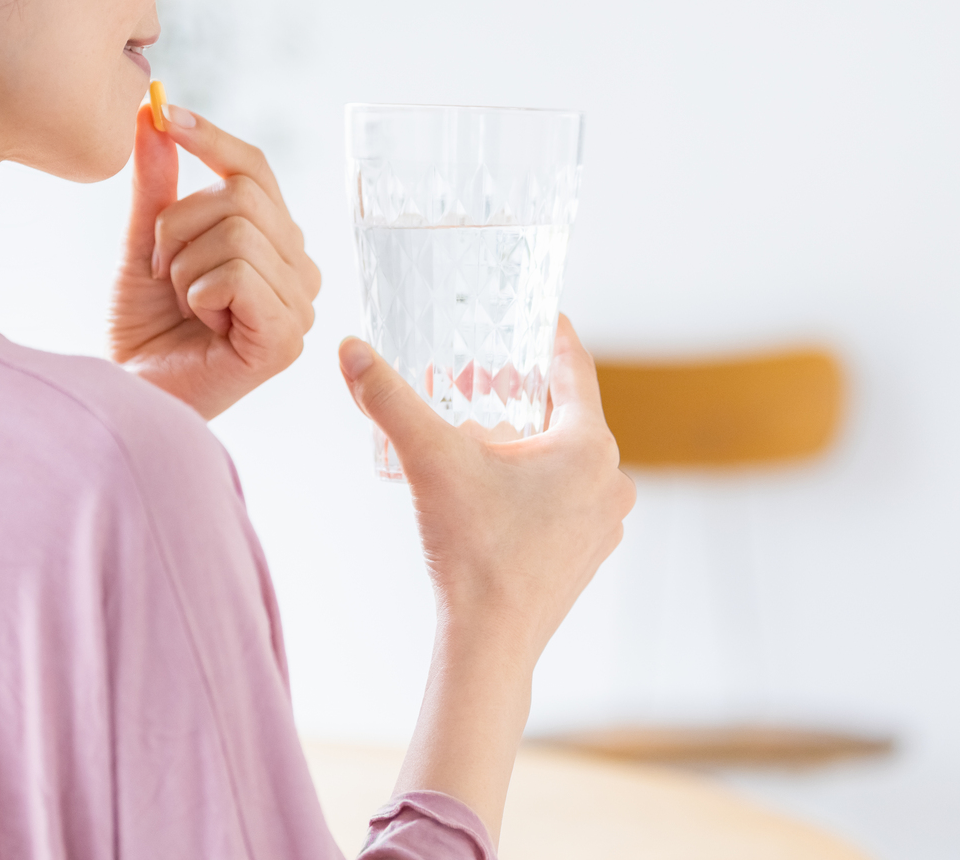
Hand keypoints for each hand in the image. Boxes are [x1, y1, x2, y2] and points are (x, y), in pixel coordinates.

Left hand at [110, 100, 320, 417]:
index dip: (211, 138)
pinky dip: (199, 294)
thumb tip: (153, 115)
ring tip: (182, 305)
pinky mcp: (285, 340)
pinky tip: (200, 324)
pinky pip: (238, 275)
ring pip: (237, 232)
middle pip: (242, 194)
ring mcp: (300, 307)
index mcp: (277, 242)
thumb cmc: (143, 328)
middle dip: (178, 226)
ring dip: (183, 267)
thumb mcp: (146, 243)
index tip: (165, 114)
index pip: (255, 168)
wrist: (129, 393)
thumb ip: (158, 184)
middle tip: (160, 271)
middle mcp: (300, 271)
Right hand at [339, 314, 632, 657]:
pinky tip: (493, 487)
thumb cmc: (473, 552)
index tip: (538, 315)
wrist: (489, 645)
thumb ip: (390, 400)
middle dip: (521, 393)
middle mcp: (609, 482)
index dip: (552, 336)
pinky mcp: (585, 554)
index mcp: (588, 448)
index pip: (574, 370)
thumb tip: (350, 352)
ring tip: (479, 433)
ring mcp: (602, 523)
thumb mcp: (429, 461)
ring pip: (565, 458)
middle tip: (479, 380)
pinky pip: (565, 497)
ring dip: (528, 440)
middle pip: (565, 415)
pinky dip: (534, 481)